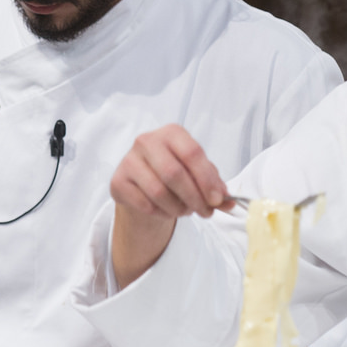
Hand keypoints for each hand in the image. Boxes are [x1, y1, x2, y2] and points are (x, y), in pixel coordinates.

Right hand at [109, 125, 233, 287]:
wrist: (142, 184)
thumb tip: (228, 202)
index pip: (192, 153)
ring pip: (159, 192)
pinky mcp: (118, 181)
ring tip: (186, 211)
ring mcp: (129, 160)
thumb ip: (214, 186)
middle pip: (174, 174)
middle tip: (206, 213)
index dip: (206, 179)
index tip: (217, 199)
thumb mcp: (197, 174)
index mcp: (172, 133)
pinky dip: (161, 213)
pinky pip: (144, 203)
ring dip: (178, 208)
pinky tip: (166, 210)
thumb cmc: (175, 173)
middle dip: (194, 198)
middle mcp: (147, 141)